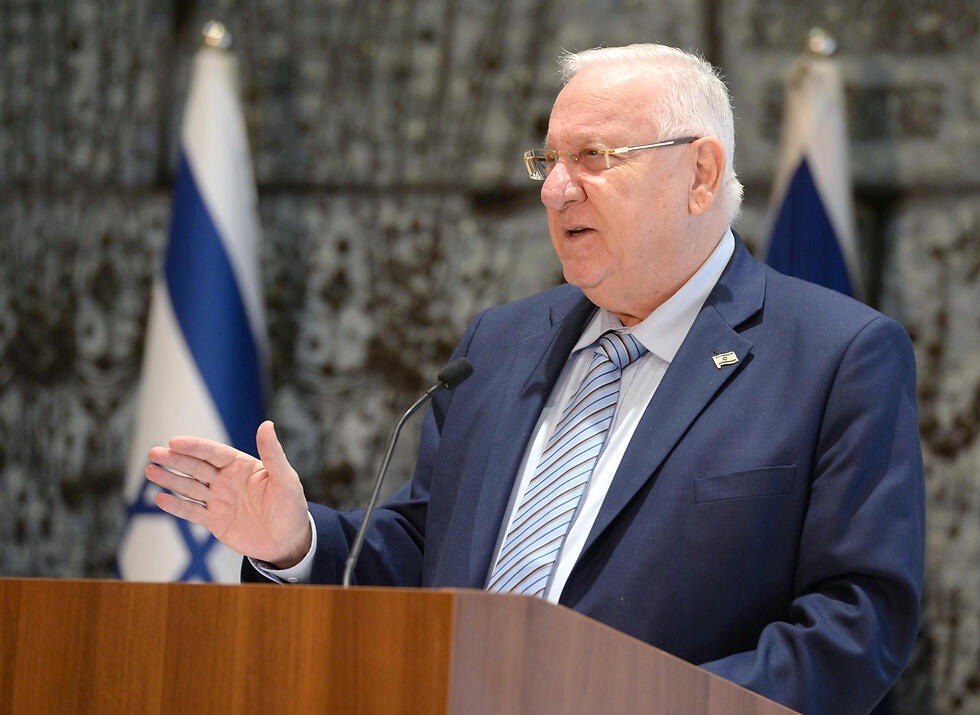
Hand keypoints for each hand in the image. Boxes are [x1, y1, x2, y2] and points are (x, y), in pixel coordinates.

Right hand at [145, 420, 311, 568]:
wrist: (288, 542)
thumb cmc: (291, 507)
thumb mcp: (285, 479)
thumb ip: (273, 454)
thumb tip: (267, 424)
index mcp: (242, 466)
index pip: (214, 453)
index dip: (194, 447)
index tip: (174, 441)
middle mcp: (227, 480)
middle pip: (196, 467)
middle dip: (175, 460)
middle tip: (153, 453)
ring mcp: (218, 500)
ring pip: (189, 487)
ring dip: (170, 479)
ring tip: (149, 471)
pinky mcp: (214, 521)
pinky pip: (192, 512)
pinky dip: (176, 506)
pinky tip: (159, 498)